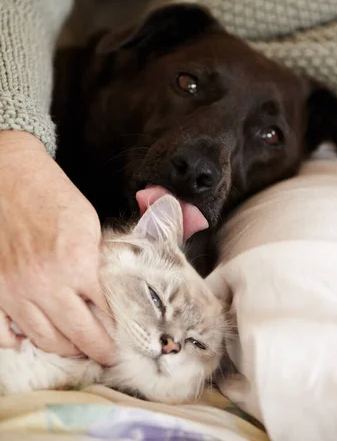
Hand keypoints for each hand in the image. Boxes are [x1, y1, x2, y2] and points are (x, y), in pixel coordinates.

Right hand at [0, 130, 113, 363]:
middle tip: (108, 353)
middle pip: (78, 336)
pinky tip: (36, 340)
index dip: (120, 328)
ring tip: (80, 347)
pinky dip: (22, 341)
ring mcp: (16, 291)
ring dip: (66, 348)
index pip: (106, 312)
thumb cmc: (52, 195)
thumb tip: (106, 292)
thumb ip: (97, 261)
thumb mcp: (88, 224)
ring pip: (45, 339)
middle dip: (99, 349)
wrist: (10, 178)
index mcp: (76, 263)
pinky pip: (6, 333)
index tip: (128, 337)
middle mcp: (45, 284)